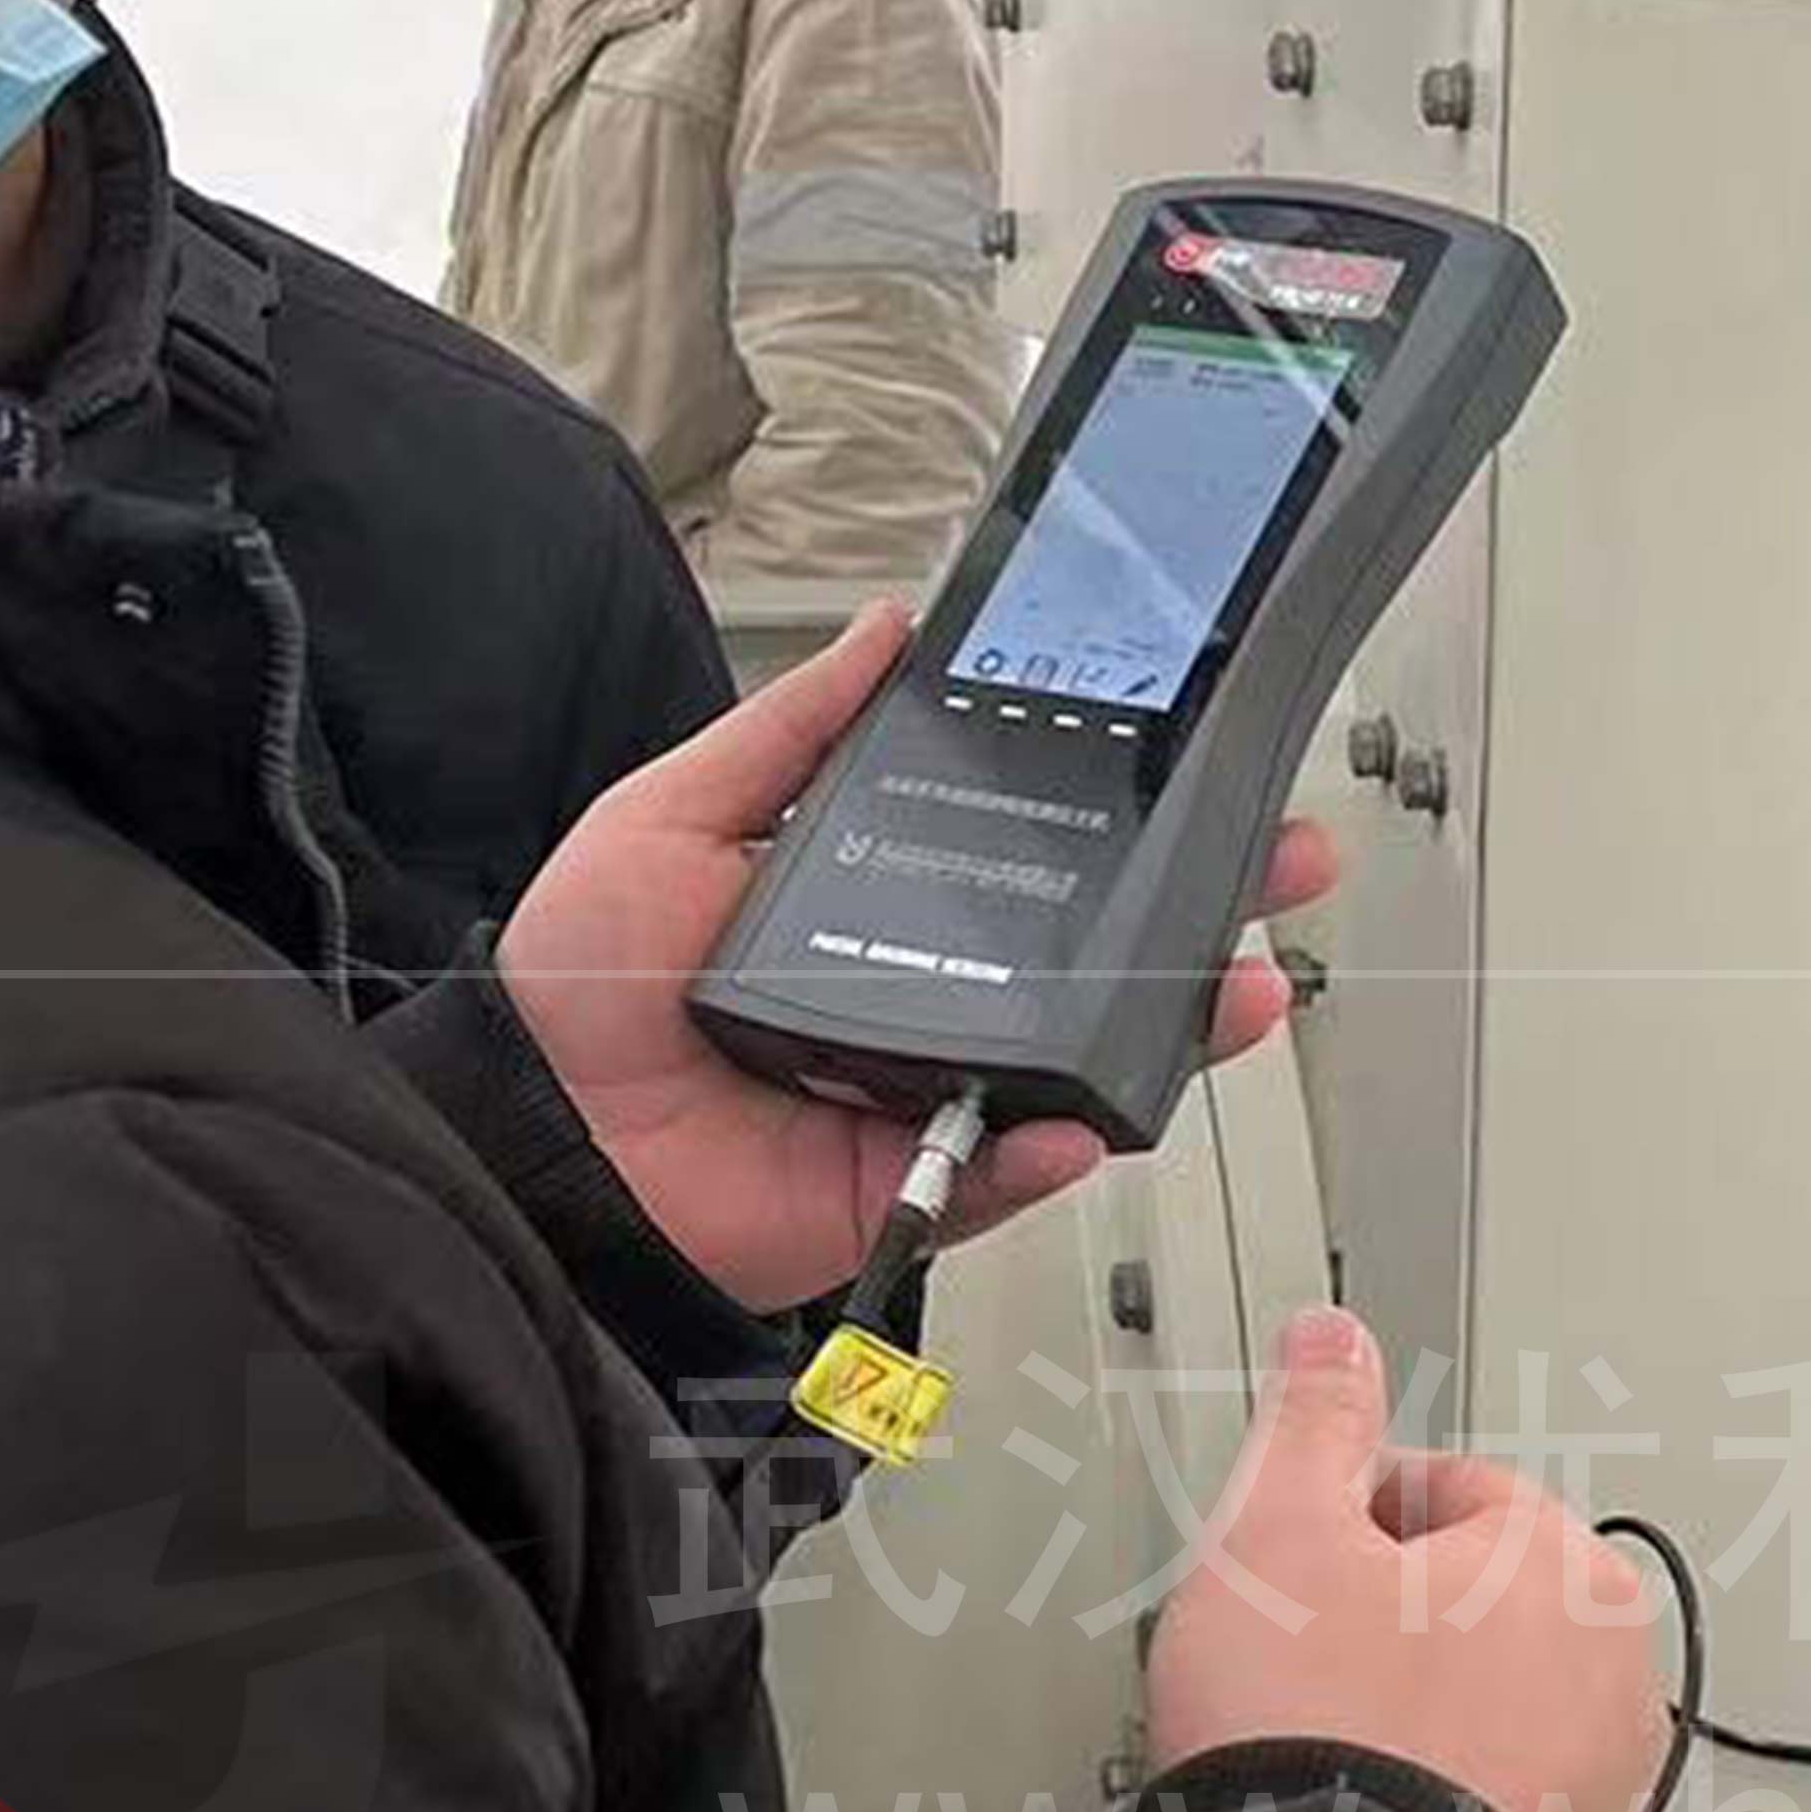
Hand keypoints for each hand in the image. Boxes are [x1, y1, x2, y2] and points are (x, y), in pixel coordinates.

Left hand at [498, 602, 1345, 1310]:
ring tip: (1239, 989)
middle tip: (1280, 856)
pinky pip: (1013, 1167)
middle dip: (1203, 903)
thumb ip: (791, 727)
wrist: (530, 1132)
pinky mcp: (919, 1180)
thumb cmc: (579, 983)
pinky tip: (1088, 1111)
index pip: (1030, 847)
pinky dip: (1057, 1145)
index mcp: (884, 901)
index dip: (1121, 809)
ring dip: (1176, 1026)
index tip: (1198, 759)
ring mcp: (934, 1089)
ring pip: (1087, 1057)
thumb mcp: (676, 812)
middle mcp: (927, 993)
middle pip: (1096, 949)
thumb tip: (888, 631)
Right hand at [1153, 1312, 1680, 1811]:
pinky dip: (1435, 1805)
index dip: (1341, 1517)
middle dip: (1381, 1623)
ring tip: (1320, 1754)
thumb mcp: (1278, 1537)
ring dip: (1409, 1717)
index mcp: (1567, 1566)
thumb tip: (1333, 1342)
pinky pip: (1490, 1806)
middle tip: (1291, 1667)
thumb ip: (1312, 1422)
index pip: (1447, 1491)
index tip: (1285, 1563)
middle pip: (1472, 1604)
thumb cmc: (1320, 1742)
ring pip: (1485, 1710)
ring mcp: (1605, 1784)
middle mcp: (1616, 1672)